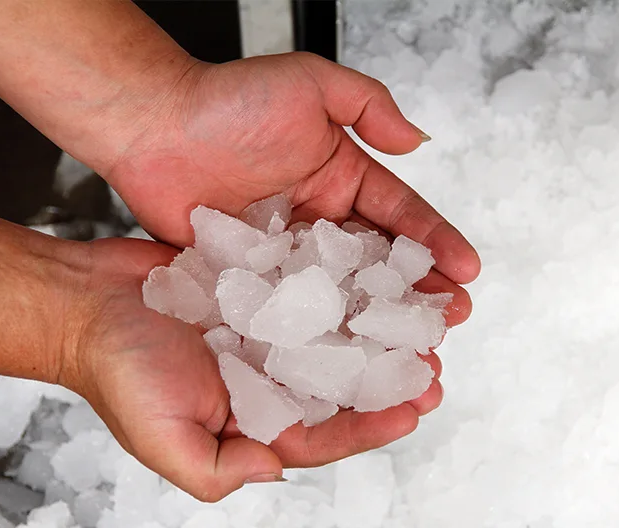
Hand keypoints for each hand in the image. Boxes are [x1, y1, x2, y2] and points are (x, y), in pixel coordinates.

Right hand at [70, 236, 453, 501]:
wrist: (85, 302)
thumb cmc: (116, 372)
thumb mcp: (162, 438)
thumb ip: (217, 467)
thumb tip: (274, 470)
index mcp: (254, 421)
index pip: (325, 433)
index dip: (371, 425)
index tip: (414, 410)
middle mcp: (269, 378)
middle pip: (343, 385)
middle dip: (390, 380)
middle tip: (436, 368)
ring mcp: (269, 332)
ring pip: (338, 336)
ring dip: (379, 332)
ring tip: (423, 323)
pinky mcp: (263, 288)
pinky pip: (314, 288)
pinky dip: (347, 286)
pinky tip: (381, 276)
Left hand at [104, 53, 479, 318]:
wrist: (149, 129)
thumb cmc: (224, 101)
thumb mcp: (310, 83)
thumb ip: (370, 106)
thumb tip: (418, 141)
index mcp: (341, 178)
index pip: (401, 215)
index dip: (437, 242)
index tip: (468, 269)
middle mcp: (320, 221)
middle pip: (382, 263)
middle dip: (422, 290)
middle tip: (453, 316)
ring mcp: (288, 256)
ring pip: (345, 294)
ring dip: (382, 320)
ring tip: (414, 344)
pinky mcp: (253, 281)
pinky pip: (295, 310)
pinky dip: (323, 333)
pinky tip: (350, 354)